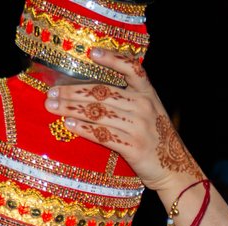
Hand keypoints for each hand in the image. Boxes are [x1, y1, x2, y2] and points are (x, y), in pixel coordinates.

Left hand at [46, 53, 198, 195]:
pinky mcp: (133, 146)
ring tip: (53, 106)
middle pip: (103, 93)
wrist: (175, 170)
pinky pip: (103, 135)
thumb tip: (89, 95)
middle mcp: (143, 106)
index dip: (112, 60)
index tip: (92, 54)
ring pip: (99, 113)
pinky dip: (83, 129)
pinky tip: (69, 125)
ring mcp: (138, 126)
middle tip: (52, 92)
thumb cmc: (156, 141)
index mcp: (147, 94)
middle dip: (73, 92)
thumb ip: (129, 101)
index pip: (131, 69)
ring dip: (72, 109)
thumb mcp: (150, 113)